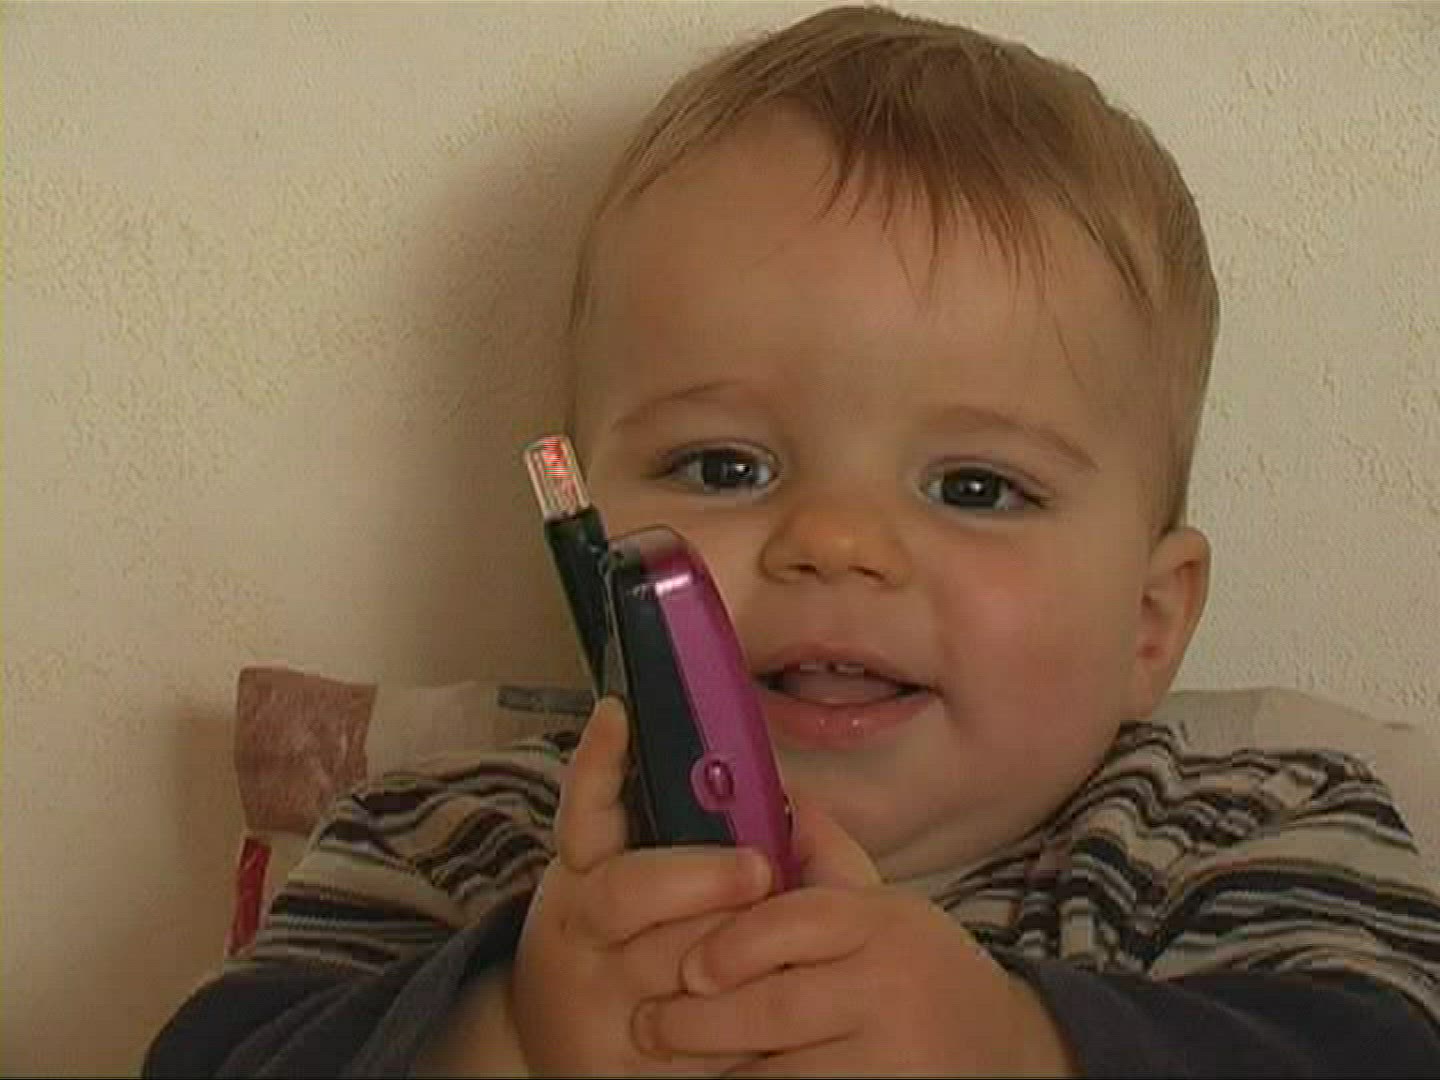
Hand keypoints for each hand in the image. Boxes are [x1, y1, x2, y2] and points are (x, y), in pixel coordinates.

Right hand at [509, 698, 773, 1075]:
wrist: (545, 1046)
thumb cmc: (599, 940)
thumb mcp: (603, 871)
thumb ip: (638, 808)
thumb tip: (691, 742)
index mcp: (576, 880)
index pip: (582, 812)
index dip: (602, 762)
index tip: (625, 714)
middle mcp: (578, 938)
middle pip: (631, 894)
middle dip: (702, 877)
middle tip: (759, 868)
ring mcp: (604, 1007)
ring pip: (674, 969)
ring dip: (737, 947)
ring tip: (788, 932)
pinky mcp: (633, 1067)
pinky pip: (700, 1042)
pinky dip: (745, 1021)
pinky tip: (778, 997)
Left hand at [633, 798, 1075, 1075]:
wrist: (1003, 1051)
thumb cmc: (923, 973)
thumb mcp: (887, 908)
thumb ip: (830, 860)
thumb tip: (783, 797)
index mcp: (883, 922)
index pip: (798, 921)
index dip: (734, 942)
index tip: (691, 967)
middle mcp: (890, 988)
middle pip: (773, 1007)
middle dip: (700, 1022)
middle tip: (653, 1023)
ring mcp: (888, 1059)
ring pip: (777, 1071)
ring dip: (720, 1070)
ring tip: (675, 1064)